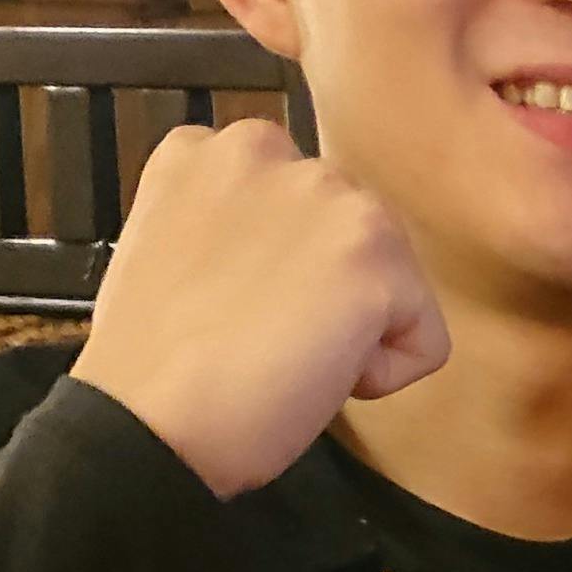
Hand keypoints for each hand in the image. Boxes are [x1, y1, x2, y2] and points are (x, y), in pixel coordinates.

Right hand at [72, 121, 447, 499]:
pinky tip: (316, 378)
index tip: (230, 304)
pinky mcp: (375, 261)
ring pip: (393, 278)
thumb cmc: (148, 365)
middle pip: (353, 233)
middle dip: (327, 289)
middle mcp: (273, 151)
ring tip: (281, 353)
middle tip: (258, 334)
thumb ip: (228, 225)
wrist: (147, 421)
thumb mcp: (169, 249)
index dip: (276, 268)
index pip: (294, 203)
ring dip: (357, 328)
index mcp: (209, 150)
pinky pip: (425, 341)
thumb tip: (282, 257)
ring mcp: (331, 200)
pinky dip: (384, 377)